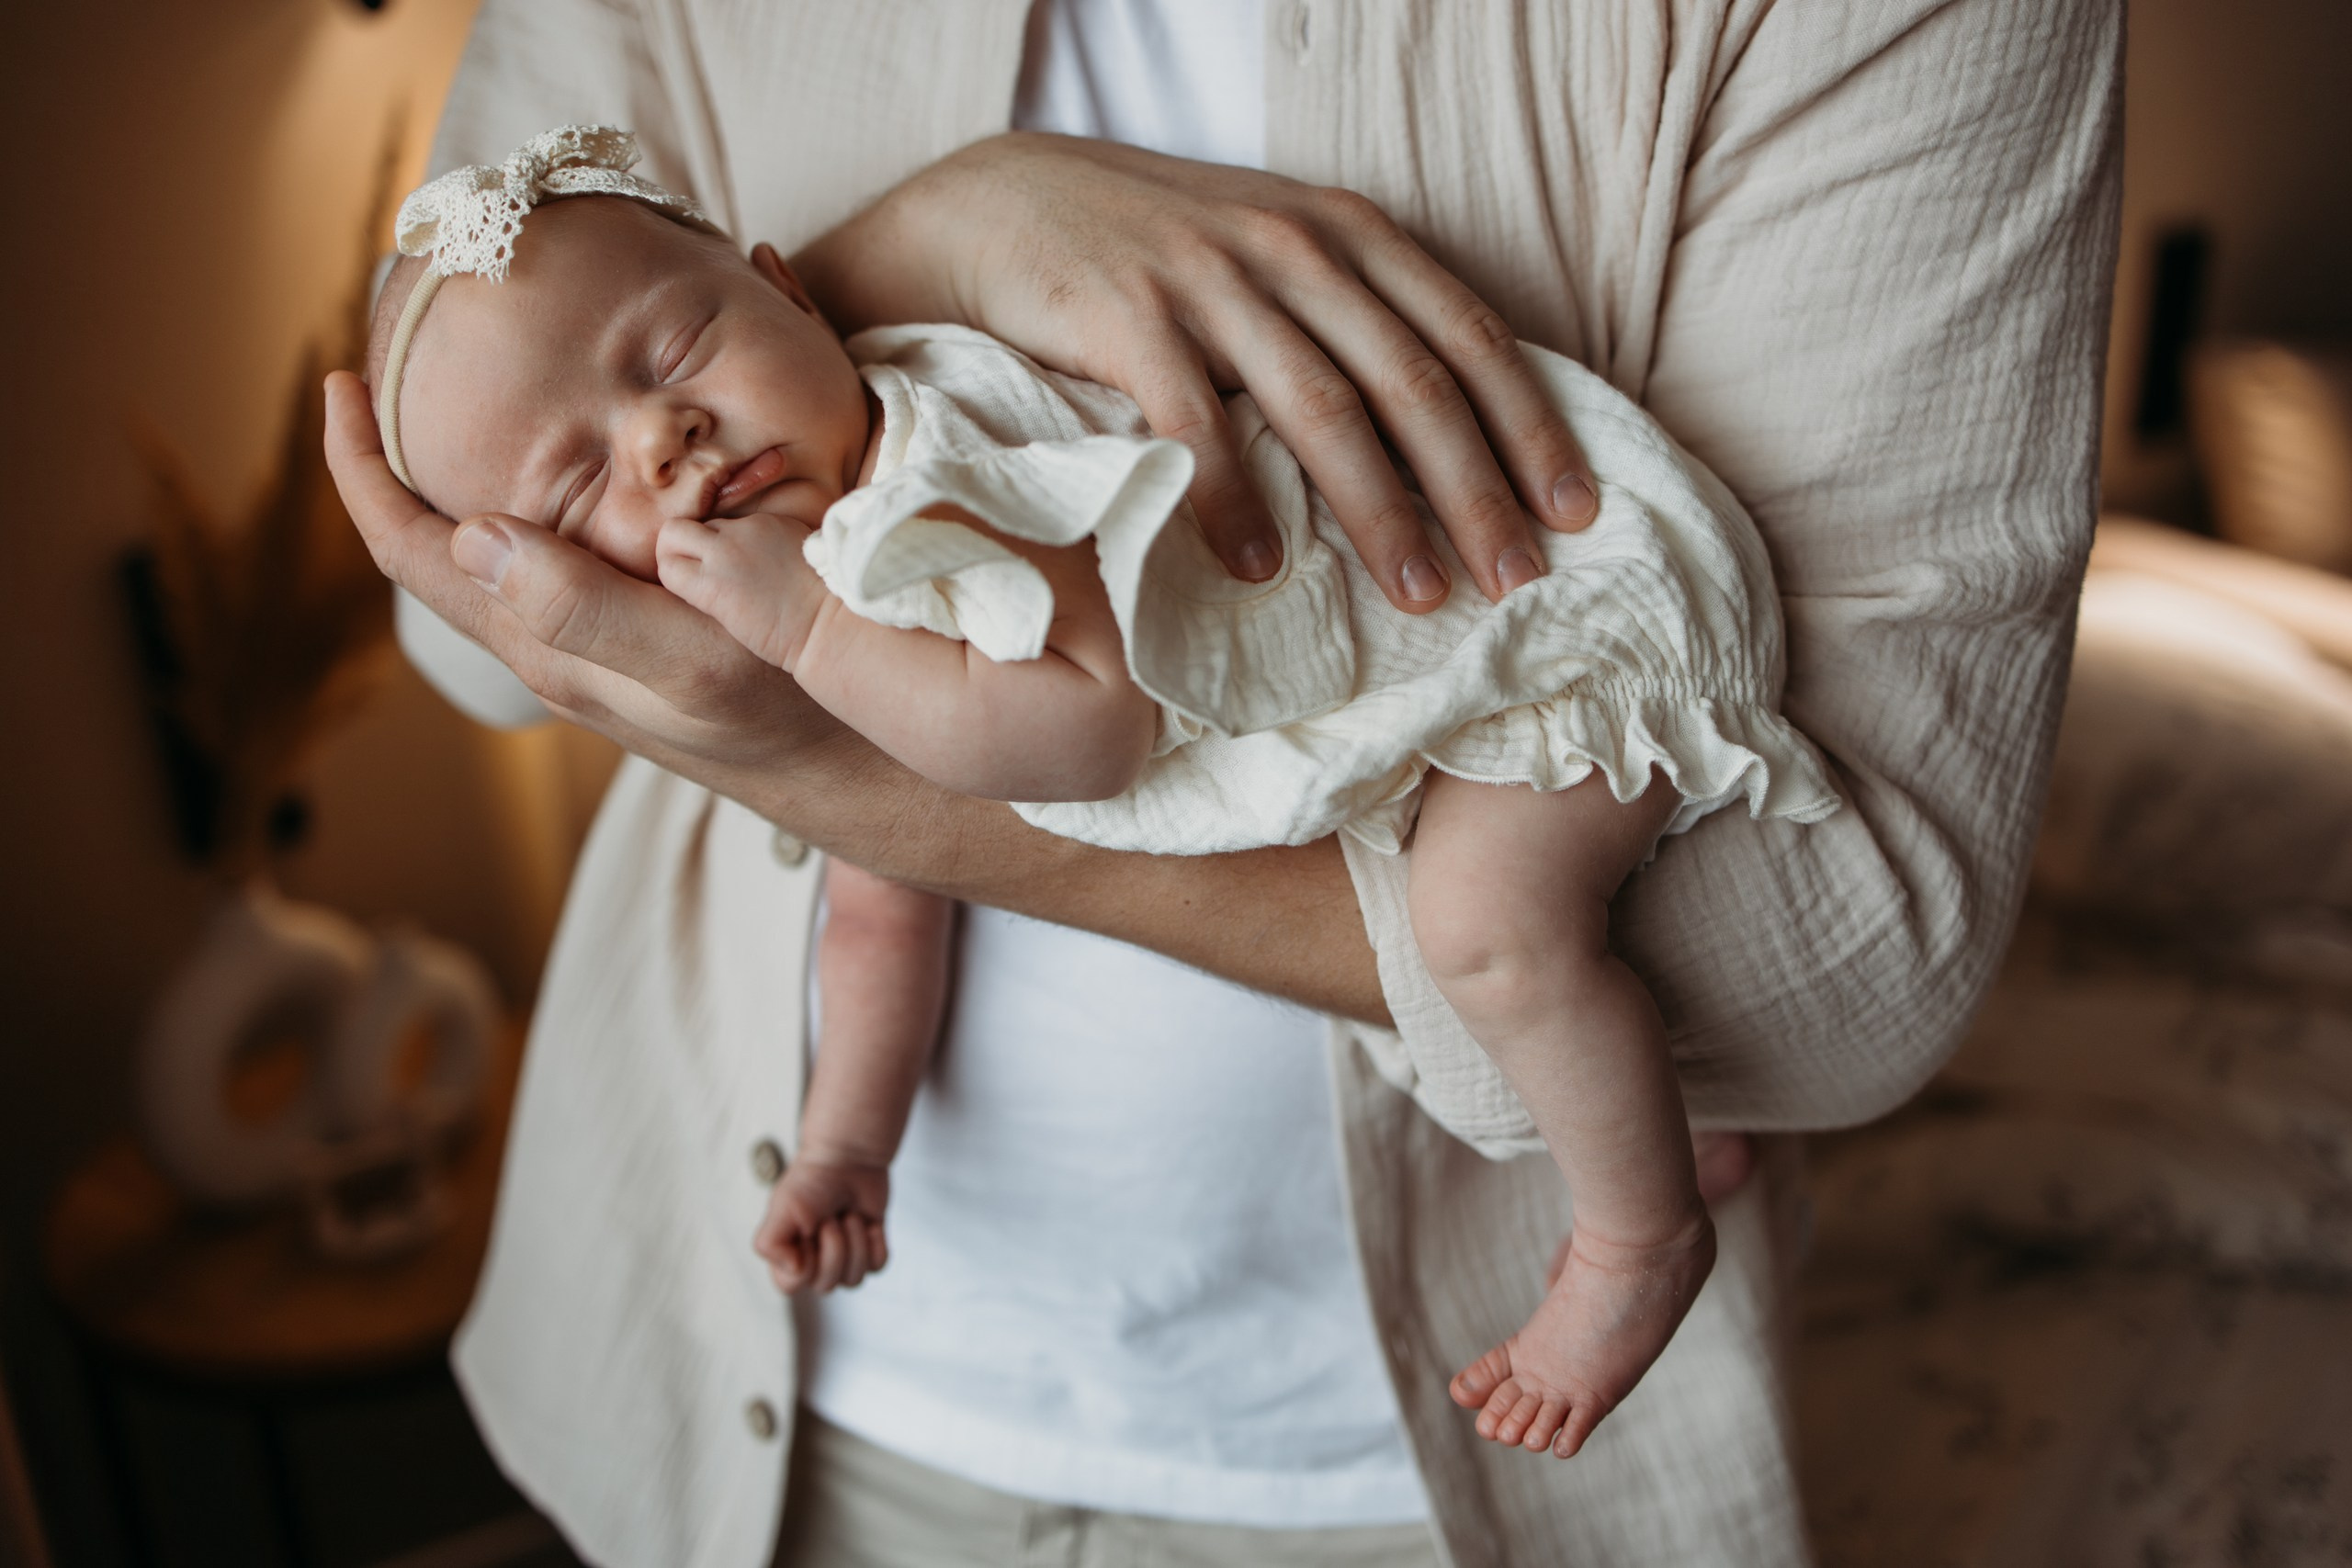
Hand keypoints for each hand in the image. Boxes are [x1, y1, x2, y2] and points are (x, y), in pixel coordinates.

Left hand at [322, 371, 845, 779]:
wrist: (863, 774)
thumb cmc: (792, 717)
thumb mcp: (695, 660)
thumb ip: (585, 608)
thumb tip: (473, 537)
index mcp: (545, 643)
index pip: (411, 552)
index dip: (361, 469)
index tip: (341, 381)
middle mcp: (555, 642)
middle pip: (439, 544)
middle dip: (402, 456)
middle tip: (399, 357)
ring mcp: (597, 641)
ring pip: (499, 547)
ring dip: (469, 472)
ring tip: (466, 387)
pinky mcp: (644, 632)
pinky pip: (562, 554)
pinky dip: (545, 490)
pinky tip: (582, 452)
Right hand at [753, 1155, 891, 1293]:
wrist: (850, 1158)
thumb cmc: (814, 1180)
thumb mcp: (782, 1207)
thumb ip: (771, 1244)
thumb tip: (794, 1272)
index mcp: (787, 1256)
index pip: (792, 1286)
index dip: (804, 1262)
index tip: (807, 1232)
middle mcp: (813, 1263)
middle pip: (827, 1284)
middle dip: (834, 1246)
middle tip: (831, 1218)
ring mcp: (843, 1259)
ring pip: (854, 1280)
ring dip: (855, 1242)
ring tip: (848, 1216)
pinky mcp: (870, 1250)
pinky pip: (877, 1266)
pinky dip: (875, 1241)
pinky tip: (868, 1222)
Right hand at [796, 133, 1598, 612]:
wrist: (1001, 203)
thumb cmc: (1154, 251)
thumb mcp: (1272, 253)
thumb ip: (1352, 314)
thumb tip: (1450, 430)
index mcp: (1345, 231)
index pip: (1467, 334)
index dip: (1530, 427)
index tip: (1576, 512)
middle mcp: (1292, 246)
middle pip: (1413, 382)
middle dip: (1476, 490)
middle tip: (1516, 579)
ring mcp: (1209, 280)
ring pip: (1324, 407)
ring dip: (1381, 512)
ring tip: (1420, 594)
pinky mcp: (1125, 316)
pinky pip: (1195, 422)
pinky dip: (1234, 500)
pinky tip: (1264, 570)